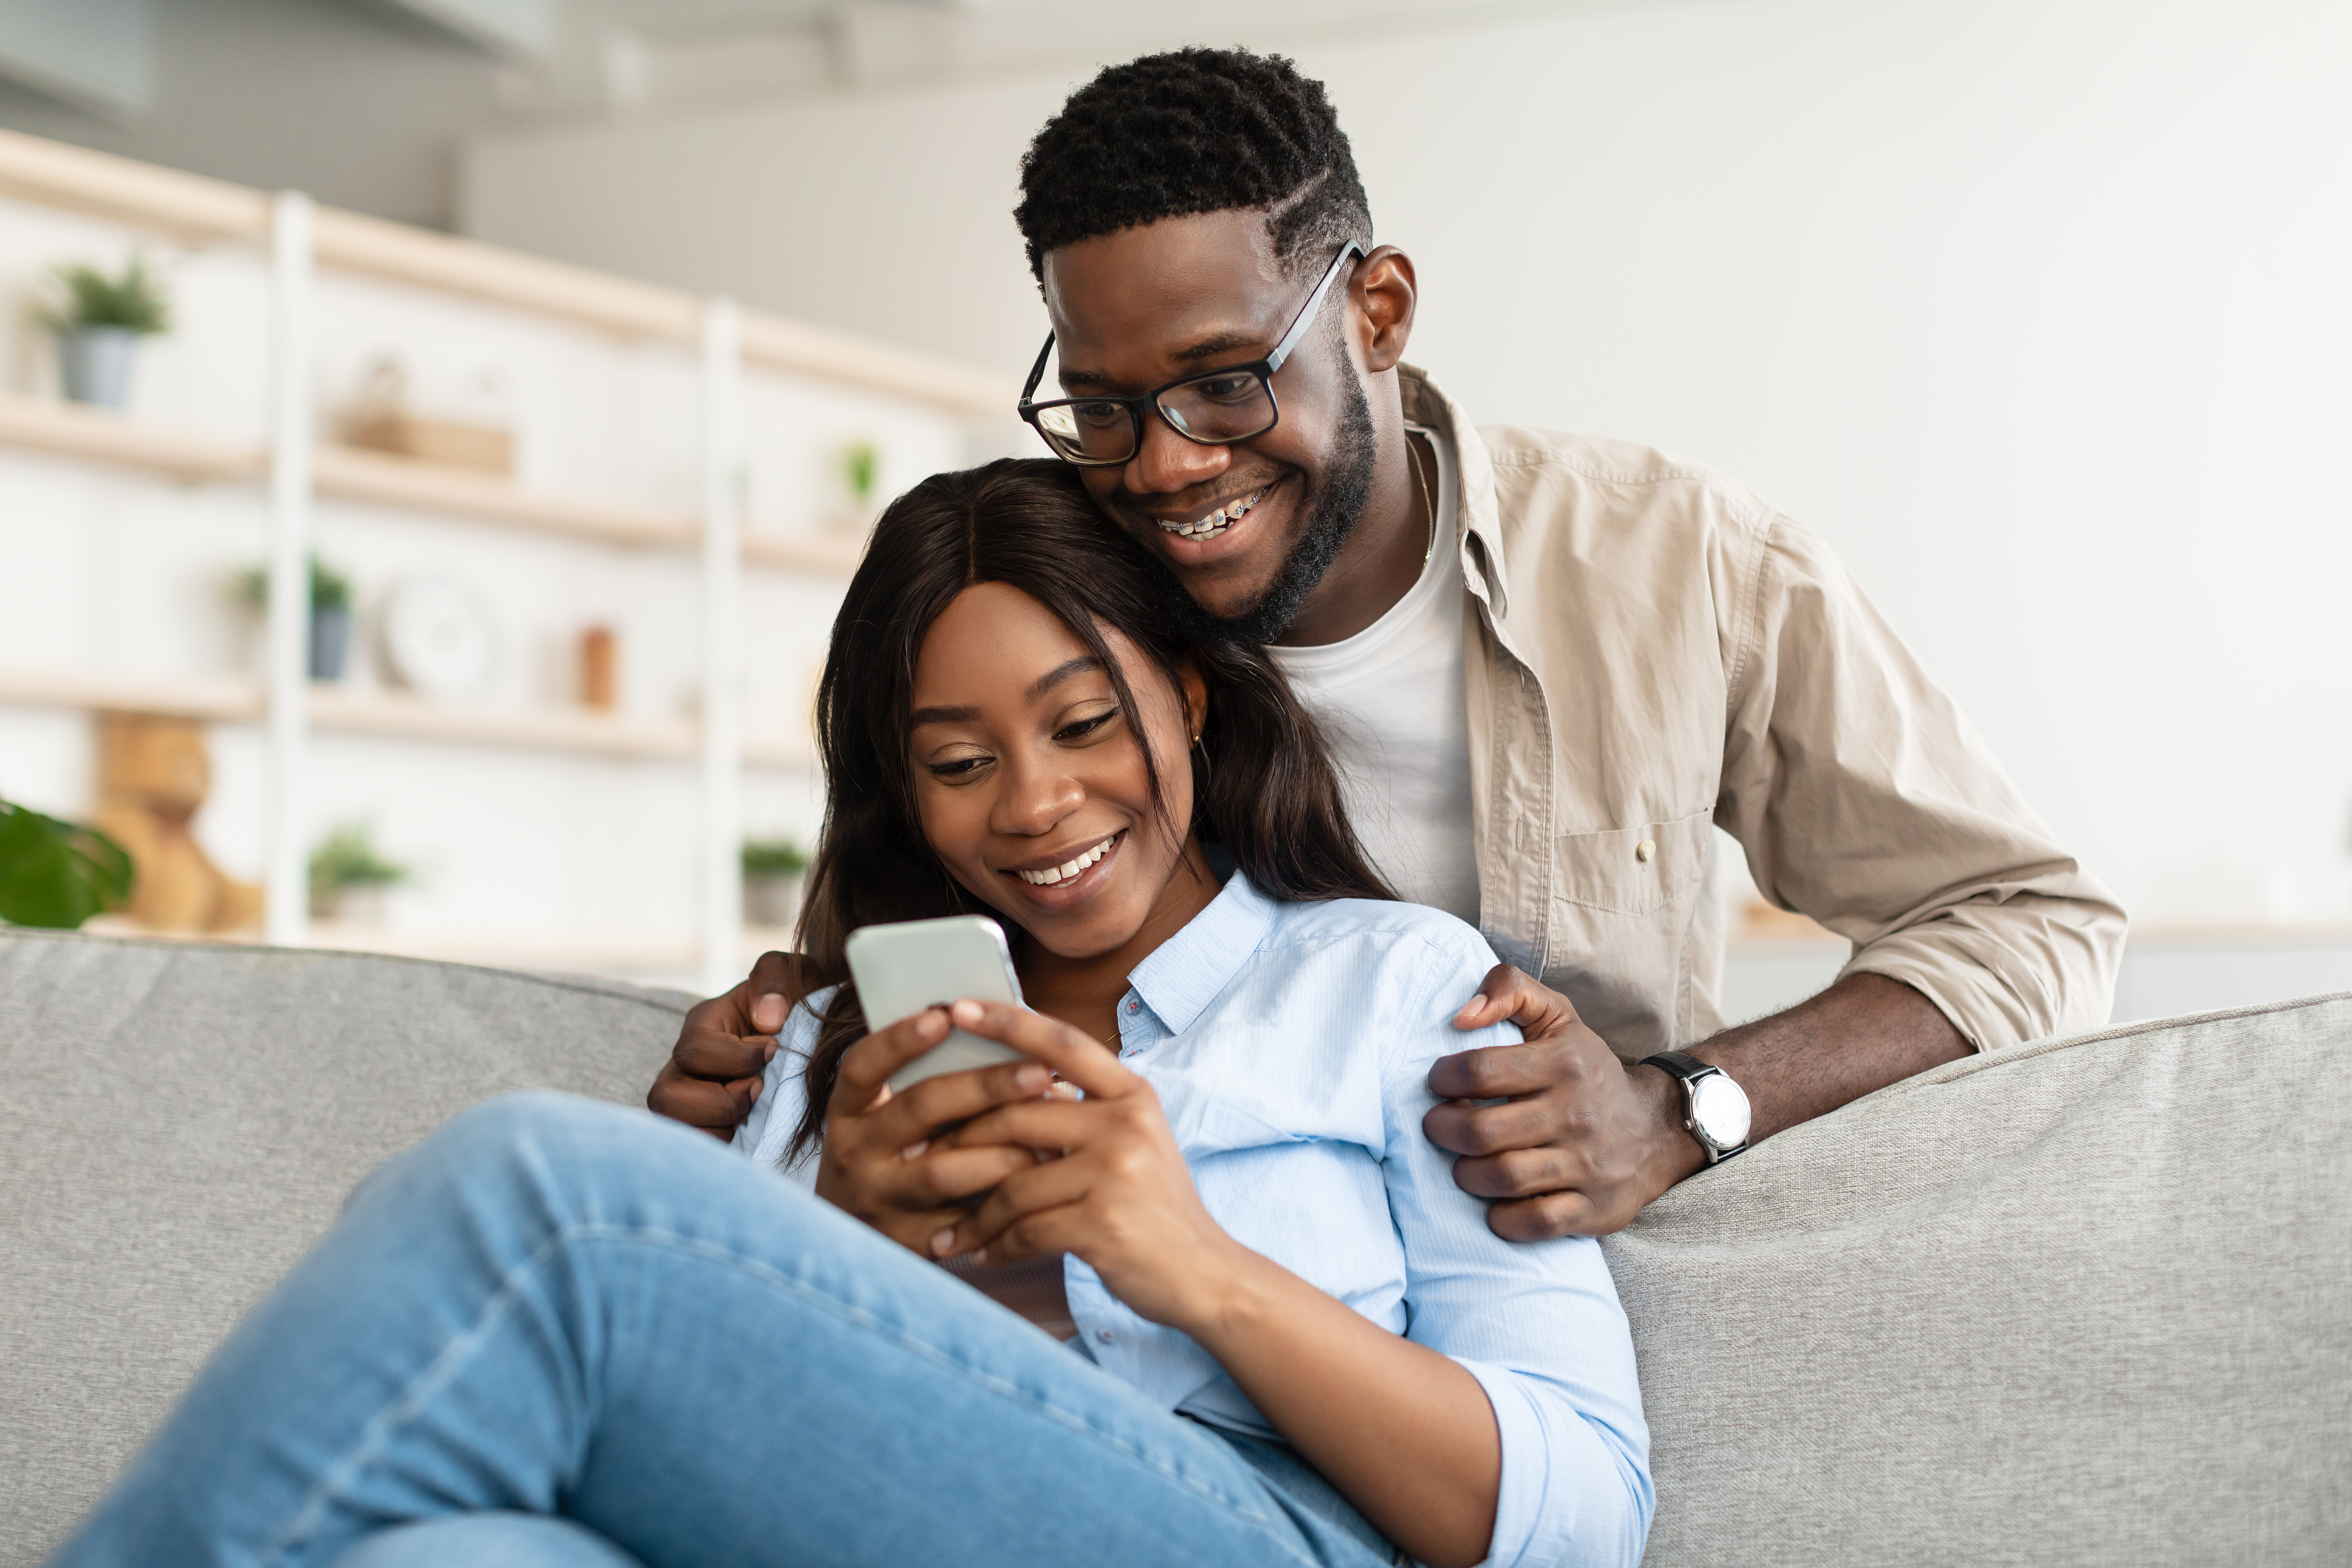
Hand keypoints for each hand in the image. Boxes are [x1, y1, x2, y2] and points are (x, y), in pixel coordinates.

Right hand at [646, 950, 803, 1136]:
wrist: (808, 1036)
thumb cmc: (795, 1004)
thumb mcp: (792, 977)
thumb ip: (775, 981)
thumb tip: (768, 1020)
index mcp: (703, 1025)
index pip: (696, 1049)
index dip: (736, 1058)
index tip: (774, 1052)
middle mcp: (684, 1064)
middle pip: (666, 1096)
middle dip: (721, 1101)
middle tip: (759, 1089)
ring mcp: (686, 1097)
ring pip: (672, 1124)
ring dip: (716, 1126)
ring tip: (751, 1114)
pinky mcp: (700, 1124)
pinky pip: (693, 1146)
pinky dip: (720, 1146)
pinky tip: (748, 1133)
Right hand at [813, 1004, 1074, 1256]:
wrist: (847, 1247)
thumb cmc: (891, 1159)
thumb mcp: (887, 1118)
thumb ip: (926, 1083)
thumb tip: (1001, 1036)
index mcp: (848, 1111)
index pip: (863, 1067)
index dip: (899, 1040)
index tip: (945, 1014)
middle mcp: (853, 1154)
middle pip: (919, 1109)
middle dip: (985, 1087)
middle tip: (1040, 1071)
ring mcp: (877, 1201)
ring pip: (943, 1171)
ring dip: (1004, 1152)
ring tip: (1054, 1138)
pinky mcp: (905, 1244)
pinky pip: (961, 1224)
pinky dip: (1003, 1204)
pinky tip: (1039, 1189)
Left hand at [930, 999, 1247, 1330]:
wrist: (1203, 1274)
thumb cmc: (1151, 1207)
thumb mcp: (1128, 1143)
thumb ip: (1079, 1114)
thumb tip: (1002, 1090)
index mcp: (1132, 1095)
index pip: (1062, 1043)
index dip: (1008, 1021)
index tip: (958, 1006)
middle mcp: (1126, 1124)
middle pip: (1017, 1115)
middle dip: (959, 1139)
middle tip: (918, 1154)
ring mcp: (1116, 1172)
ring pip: (1013, 1181)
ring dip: (975, 1212)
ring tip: (951, 1229)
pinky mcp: (1103, 1223)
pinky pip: (1025, 1228)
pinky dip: (996, 1244)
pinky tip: (981, 1254)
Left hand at [1423, 964, 1695, 1239]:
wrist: (1655, 1128)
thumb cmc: (1585, 1069)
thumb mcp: (1556, 1015)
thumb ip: (1508, 989)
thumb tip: (1460, 1015)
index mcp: (1564, 1062)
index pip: (1482, 1069)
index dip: (1444, 1078)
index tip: (1439, 1083)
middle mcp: (1577, 1114)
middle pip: (1483, 1131)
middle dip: (1444, 1130)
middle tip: (1438, 1126)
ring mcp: (1587, 1165)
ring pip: (1503, 1178)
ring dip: (1466, 1174)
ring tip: (1462, 1162)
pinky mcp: (1592, 1209)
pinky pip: (1534, 1222)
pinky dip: (1502, 1219)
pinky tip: (1494, 1203)